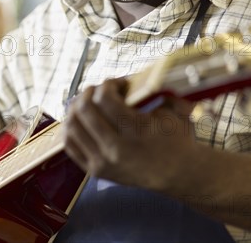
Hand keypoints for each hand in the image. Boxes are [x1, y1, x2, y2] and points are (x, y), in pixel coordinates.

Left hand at [64, 78, 195, 190]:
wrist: (181, 174)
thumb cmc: (177, 138)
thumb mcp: (172, 111)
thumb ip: (153, 91)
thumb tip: (132, 74)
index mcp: (137, 132)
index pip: (104, 99)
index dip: (107, 84)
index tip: (117, 83)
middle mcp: (117, 149)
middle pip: (84, 110)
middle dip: (89, 92)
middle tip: (100, 89)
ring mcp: (104, 162)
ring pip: (72, 126)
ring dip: (76, 107)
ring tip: (88, 101)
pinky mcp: (95, 171)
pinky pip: (69, 144)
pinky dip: (71, 127)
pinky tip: (81, 118)